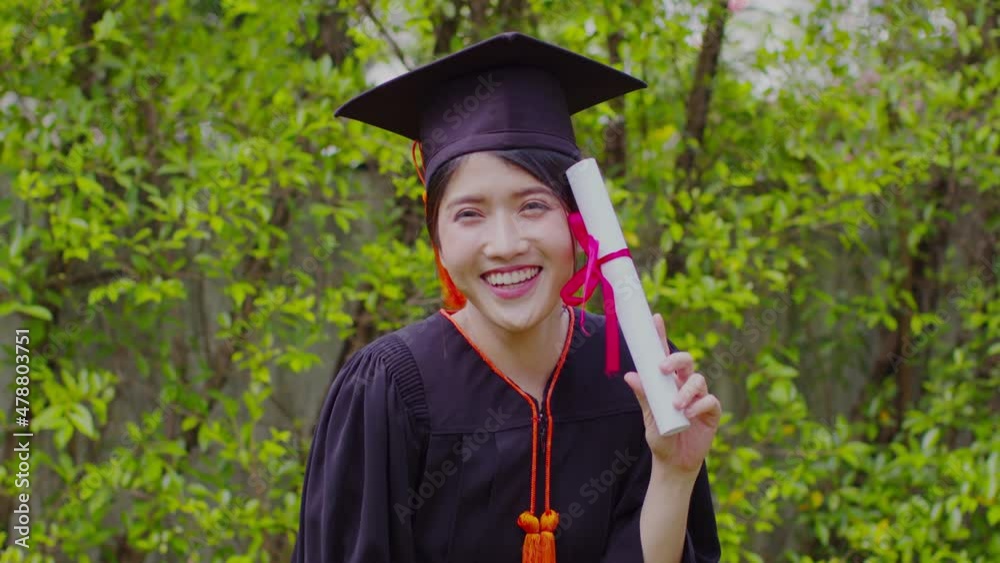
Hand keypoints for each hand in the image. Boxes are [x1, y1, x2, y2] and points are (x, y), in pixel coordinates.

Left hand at [623, 313, 721, 476]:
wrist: (674, 462)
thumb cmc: (660, 436)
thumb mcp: (648, 416)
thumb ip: (643, 395)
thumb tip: (629, 375)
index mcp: (668, 382)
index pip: (664, 355)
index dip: (661, 336)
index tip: (655, 318)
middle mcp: (684, 385)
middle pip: (686, 361)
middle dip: (676, 360)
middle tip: (662, 369)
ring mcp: (700, 397)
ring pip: (698, 380)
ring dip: (686, 390)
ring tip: (676, 405)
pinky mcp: (712, 411)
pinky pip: (709, 400)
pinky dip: (699, 405)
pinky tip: (689, 414)